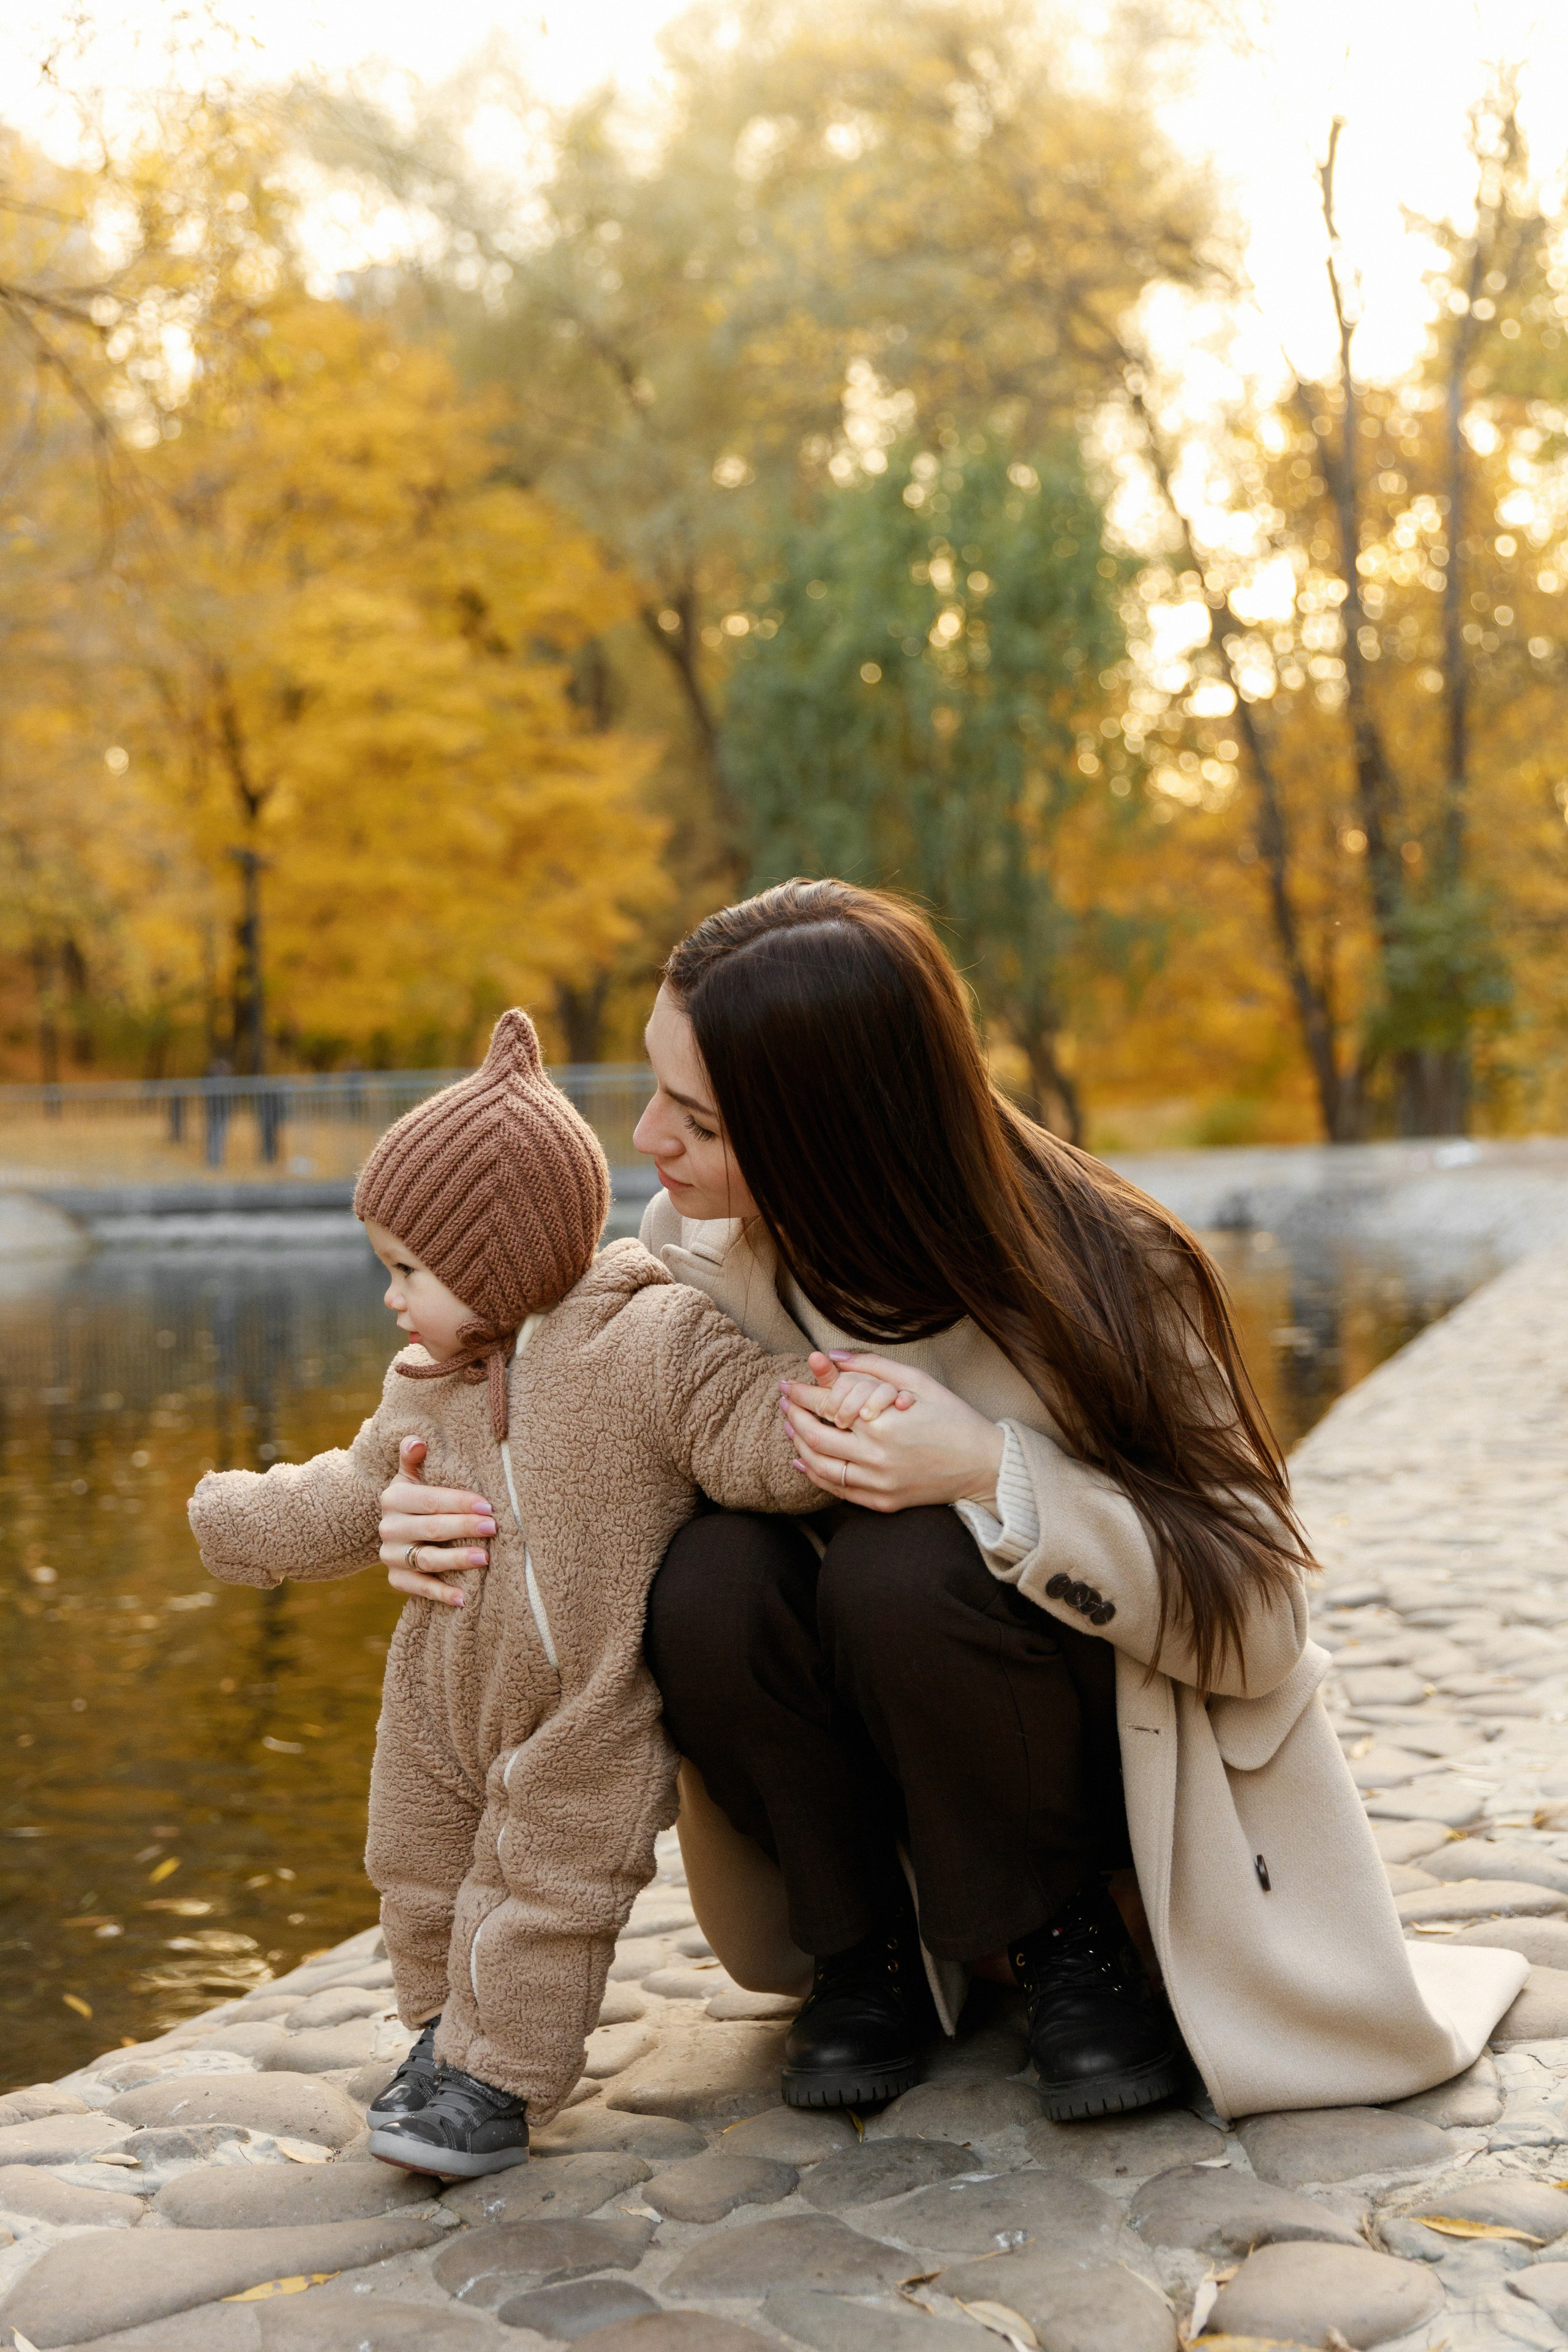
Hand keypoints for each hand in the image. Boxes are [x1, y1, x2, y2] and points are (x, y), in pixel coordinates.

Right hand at [379, 1436, 497, 1607]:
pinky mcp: (395, 1578)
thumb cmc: (418, 1496)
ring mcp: (390, 1555)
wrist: (397, 1527)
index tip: (488, 1507)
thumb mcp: (413, 1475)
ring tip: (485, 1559)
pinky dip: (440, 1593)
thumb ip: (414, 1457)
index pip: (430, 1500)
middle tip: (494, 1528)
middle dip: (464, 1528)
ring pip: (426, 1559)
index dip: (460, 1503)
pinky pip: (417, 1588)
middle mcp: (388, 1527)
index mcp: (394, 1498)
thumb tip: (418, 1441)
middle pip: (431, 1529)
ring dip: (456, 1560)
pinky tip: (464, 1598)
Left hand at [781, 1354, 1005, 1513]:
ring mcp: (878, 1483)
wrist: (982, 1465)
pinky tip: (803, 1461)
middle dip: (794, 1416)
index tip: (788, 1383)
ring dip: (799, 1445)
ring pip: (820, 1466)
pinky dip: (815, 1475)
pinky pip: (837, 1490)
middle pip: (815, 1436)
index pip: (826, 1404)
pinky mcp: (882, 1502)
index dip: (802, 1392)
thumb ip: (872, 1366)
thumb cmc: (952, 1417)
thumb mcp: (917, 1381)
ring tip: (791, 1427)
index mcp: (882, 1422)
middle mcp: (876, 1456)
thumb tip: (830, 1356)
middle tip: (785, 1402)